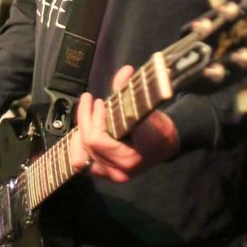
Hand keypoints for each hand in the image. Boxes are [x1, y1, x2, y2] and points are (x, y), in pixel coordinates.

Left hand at [69, 65, 178, 182]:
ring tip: (84, 114)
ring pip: (80, 157)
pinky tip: (82, 130)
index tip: (100, 102)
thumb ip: (132, 92)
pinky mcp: (105, 172)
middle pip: (87, 145)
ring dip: (78, 133)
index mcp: (128, 159)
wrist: (167, 145)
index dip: (95, 119)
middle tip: (88, 99)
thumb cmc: (159, 129)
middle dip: (85, 118)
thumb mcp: (149, 110)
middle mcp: (117, 172)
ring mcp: (110, 174)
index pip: (97, 140)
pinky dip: (79, 146)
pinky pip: (82, 163)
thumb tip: (125, 71)